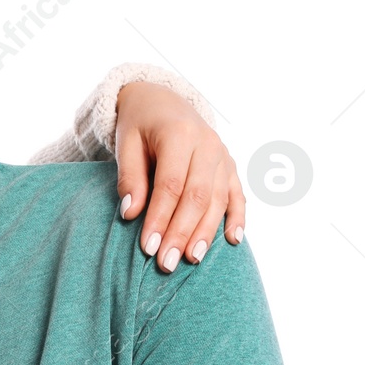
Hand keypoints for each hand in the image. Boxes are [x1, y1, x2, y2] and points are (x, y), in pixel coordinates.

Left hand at [114, 82, 244, 272]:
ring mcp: (223, 156)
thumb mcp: (126, 144)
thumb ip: (129, 177)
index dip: (160, 218)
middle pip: (197, 196)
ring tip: (192, 259)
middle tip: (167, 263)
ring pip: (218, 199)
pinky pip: (237, 194)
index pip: (171, 185)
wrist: (162, 102)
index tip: (148, 247)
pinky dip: (237, 217)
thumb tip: (130, 213)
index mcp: (179, 134)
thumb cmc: (139, 126)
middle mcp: (208, 144)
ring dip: (206, 232)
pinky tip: (233, 241)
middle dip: (182, 232)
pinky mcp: (230, 166)